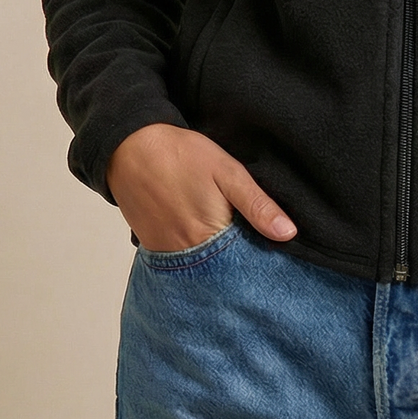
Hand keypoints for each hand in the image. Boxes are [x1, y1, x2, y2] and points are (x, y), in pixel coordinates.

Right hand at [105, 123, 296, 252]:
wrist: (129, 147)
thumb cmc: (181, 155)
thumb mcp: (228, 172)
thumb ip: (257, 204)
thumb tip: (288, 234)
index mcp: (210, 236)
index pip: (245, 265)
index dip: (260, 261)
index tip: (274, 257)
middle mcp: (187, 254)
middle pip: (222, 271)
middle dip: (239, 266)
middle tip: (252, 250)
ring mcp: (166, 253)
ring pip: (201, 268)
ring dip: (216, 262)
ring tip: (229, 246)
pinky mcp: (153, 246)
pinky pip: (179, 262)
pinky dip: (194, 257)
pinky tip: (204, 241)